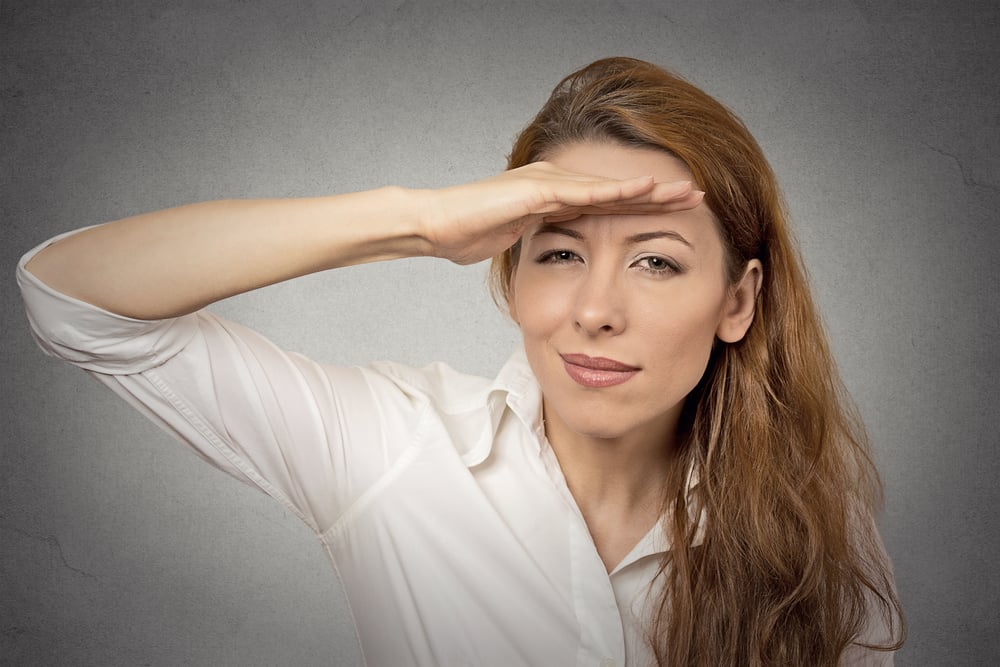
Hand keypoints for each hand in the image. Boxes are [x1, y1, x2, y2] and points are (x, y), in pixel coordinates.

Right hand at [415, 161, 703, 264]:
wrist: (435, 225)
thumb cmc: (466, 235)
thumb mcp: (514, 243)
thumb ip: (537, 244)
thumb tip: (553, 261)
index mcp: (555, 197)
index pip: (609, 204)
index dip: (645, 208)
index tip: (679, 215)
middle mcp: (557, 183)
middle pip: (618, 190)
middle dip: (660, 194)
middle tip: (699, 195)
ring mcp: (548, 182)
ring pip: (609, 186)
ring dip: (650, 189)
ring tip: (686, 191)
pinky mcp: (537, 188)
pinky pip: (584, 191)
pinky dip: (617, 190)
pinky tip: (646, 189)